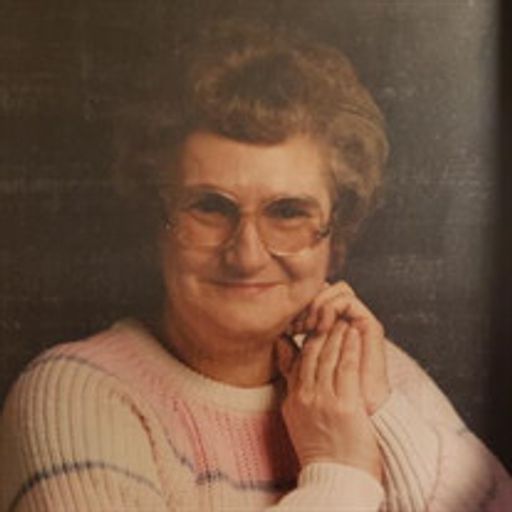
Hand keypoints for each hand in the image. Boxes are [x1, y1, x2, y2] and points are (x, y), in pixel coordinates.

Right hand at [277, 323, 381, 480]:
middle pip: (313, 352)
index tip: (319, 325)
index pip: (300, 358)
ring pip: (329, 356)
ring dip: (337, 334)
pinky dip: (350, 347)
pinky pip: (346, 367)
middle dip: (323, 330)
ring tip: (345, 320)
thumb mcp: (296, 415)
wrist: (336, 478)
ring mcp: (323, 399)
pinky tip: (354, 334)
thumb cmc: (320, 448)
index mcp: (294, 398)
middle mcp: (305, 396)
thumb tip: (288, 356)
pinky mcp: (344, 404)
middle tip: (332, 315)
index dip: (310, 338)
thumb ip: (292, 383)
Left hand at [289, 281, 389, 414]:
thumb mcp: (306, 379)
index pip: (313, 304)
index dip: (297, 311)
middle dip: (304, 307)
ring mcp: (358, 322)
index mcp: (331, 332)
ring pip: (336, 290)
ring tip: (305, 325)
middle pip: (323, 293)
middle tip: (293, 325)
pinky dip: (330, 306)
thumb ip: (293, 361)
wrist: (362, 416)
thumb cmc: (334, 402)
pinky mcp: (370, 324)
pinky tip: (319, 324)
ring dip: (316, 304)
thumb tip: (278, 339)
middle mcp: (345, 322)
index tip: (284, 327)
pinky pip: (348, 300)